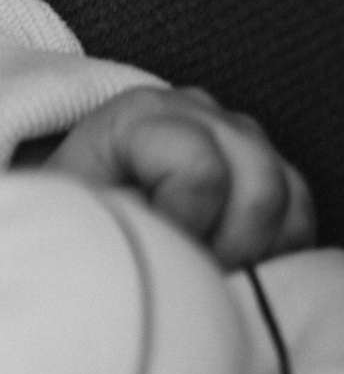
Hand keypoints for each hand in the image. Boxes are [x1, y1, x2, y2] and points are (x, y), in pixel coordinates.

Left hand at [36, 86, 316, 268]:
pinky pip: (300, 210)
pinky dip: (277, 246)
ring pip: (286, 199)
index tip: (154, 241)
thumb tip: (167, 242)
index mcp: (141, 113)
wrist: (80, 203)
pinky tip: (234, 257)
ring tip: (205, 262)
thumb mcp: (73, 209)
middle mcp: (196, 110)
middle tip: (188, 264)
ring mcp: (237, 131)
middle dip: (228, 244)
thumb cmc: (73, 209)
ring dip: (254, 248)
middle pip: (257, 187)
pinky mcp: (264, 161)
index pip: (200, 170)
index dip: (184, 221)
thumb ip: (115, 213)